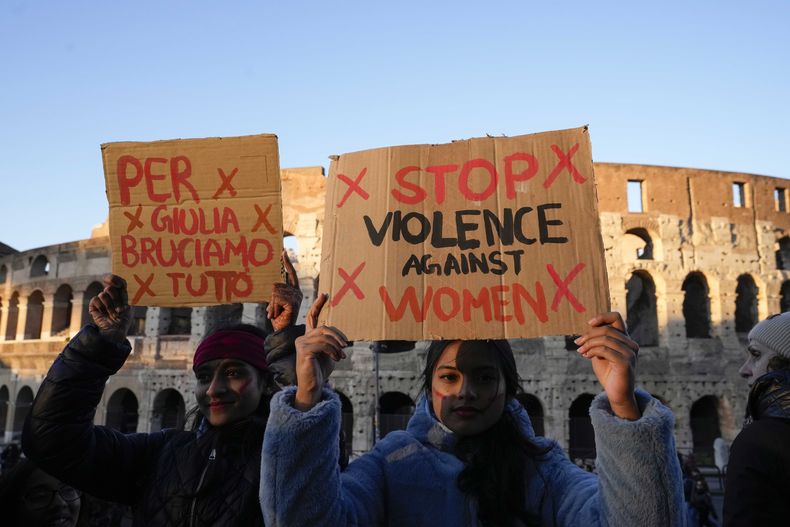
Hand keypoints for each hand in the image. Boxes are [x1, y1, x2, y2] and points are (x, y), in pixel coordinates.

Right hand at [88, 274, 132, 342]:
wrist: (115, 330)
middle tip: (119, 308)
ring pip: (103, 294)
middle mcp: (112, 295)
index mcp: (122, 294)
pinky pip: (95, 299)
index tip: (113, 282)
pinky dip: (100, 307)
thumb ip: (122, 293)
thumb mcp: (128, 305)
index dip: (114, 279)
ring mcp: (102, 300)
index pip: (118, 281)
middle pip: (110, 288)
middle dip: (115, 298)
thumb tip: (112, 284)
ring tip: (112, 312)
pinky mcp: (94, 306)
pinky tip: (104, 313)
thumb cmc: (124, 319)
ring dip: (109, 305)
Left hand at [267, 250, 303, 331]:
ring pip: (274, 292)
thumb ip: (276, 293)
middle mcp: (297, 292)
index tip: (283, 251)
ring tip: (276, 313)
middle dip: (271, 299)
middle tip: (274, 310)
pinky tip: (277, 314)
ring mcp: (296, 297)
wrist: (282, 331)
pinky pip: (276, 298)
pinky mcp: (293, 302)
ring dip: (271, 304)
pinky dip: (273, 307)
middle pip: (276, 285)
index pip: (290, 273)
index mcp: (294, 290)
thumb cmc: (278, 317)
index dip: (287, 262)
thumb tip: (273, 286)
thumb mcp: (276, 302)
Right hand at [294, 293, 347, 410]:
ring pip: (324, 336)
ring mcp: (301, 343)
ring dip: (337, 346)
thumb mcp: (330, 353)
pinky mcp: (303, 350)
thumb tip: (342, 338)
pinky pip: (322, 344)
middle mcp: (303, 337)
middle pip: (324, 328)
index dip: (318, 305)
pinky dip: (332, 351)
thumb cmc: (321, 371)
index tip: (325, 294)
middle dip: (338, 335)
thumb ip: (332, 342)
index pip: (312, 317)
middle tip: (346, 345)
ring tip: (342, 355)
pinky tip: (336, 358)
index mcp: (309, 336)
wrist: (313, 386)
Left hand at [574, 312, 639, 419]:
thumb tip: (588, 327)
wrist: (616, 394)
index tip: (589, 323)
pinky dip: (593, 351)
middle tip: (578, 343)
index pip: (617, 318)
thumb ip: (597, 340)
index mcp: (625, 340)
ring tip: (581, 351)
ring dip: (589, 344)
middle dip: (589, 335)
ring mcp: (630, 353)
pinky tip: (586, 356)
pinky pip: (605, 350)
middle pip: (607, 329)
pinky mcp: (626, 362)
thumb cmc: (608, 373)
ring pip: (605, 339)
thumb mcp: (600, 353)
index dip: (602, 317)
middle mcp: (631, 344)